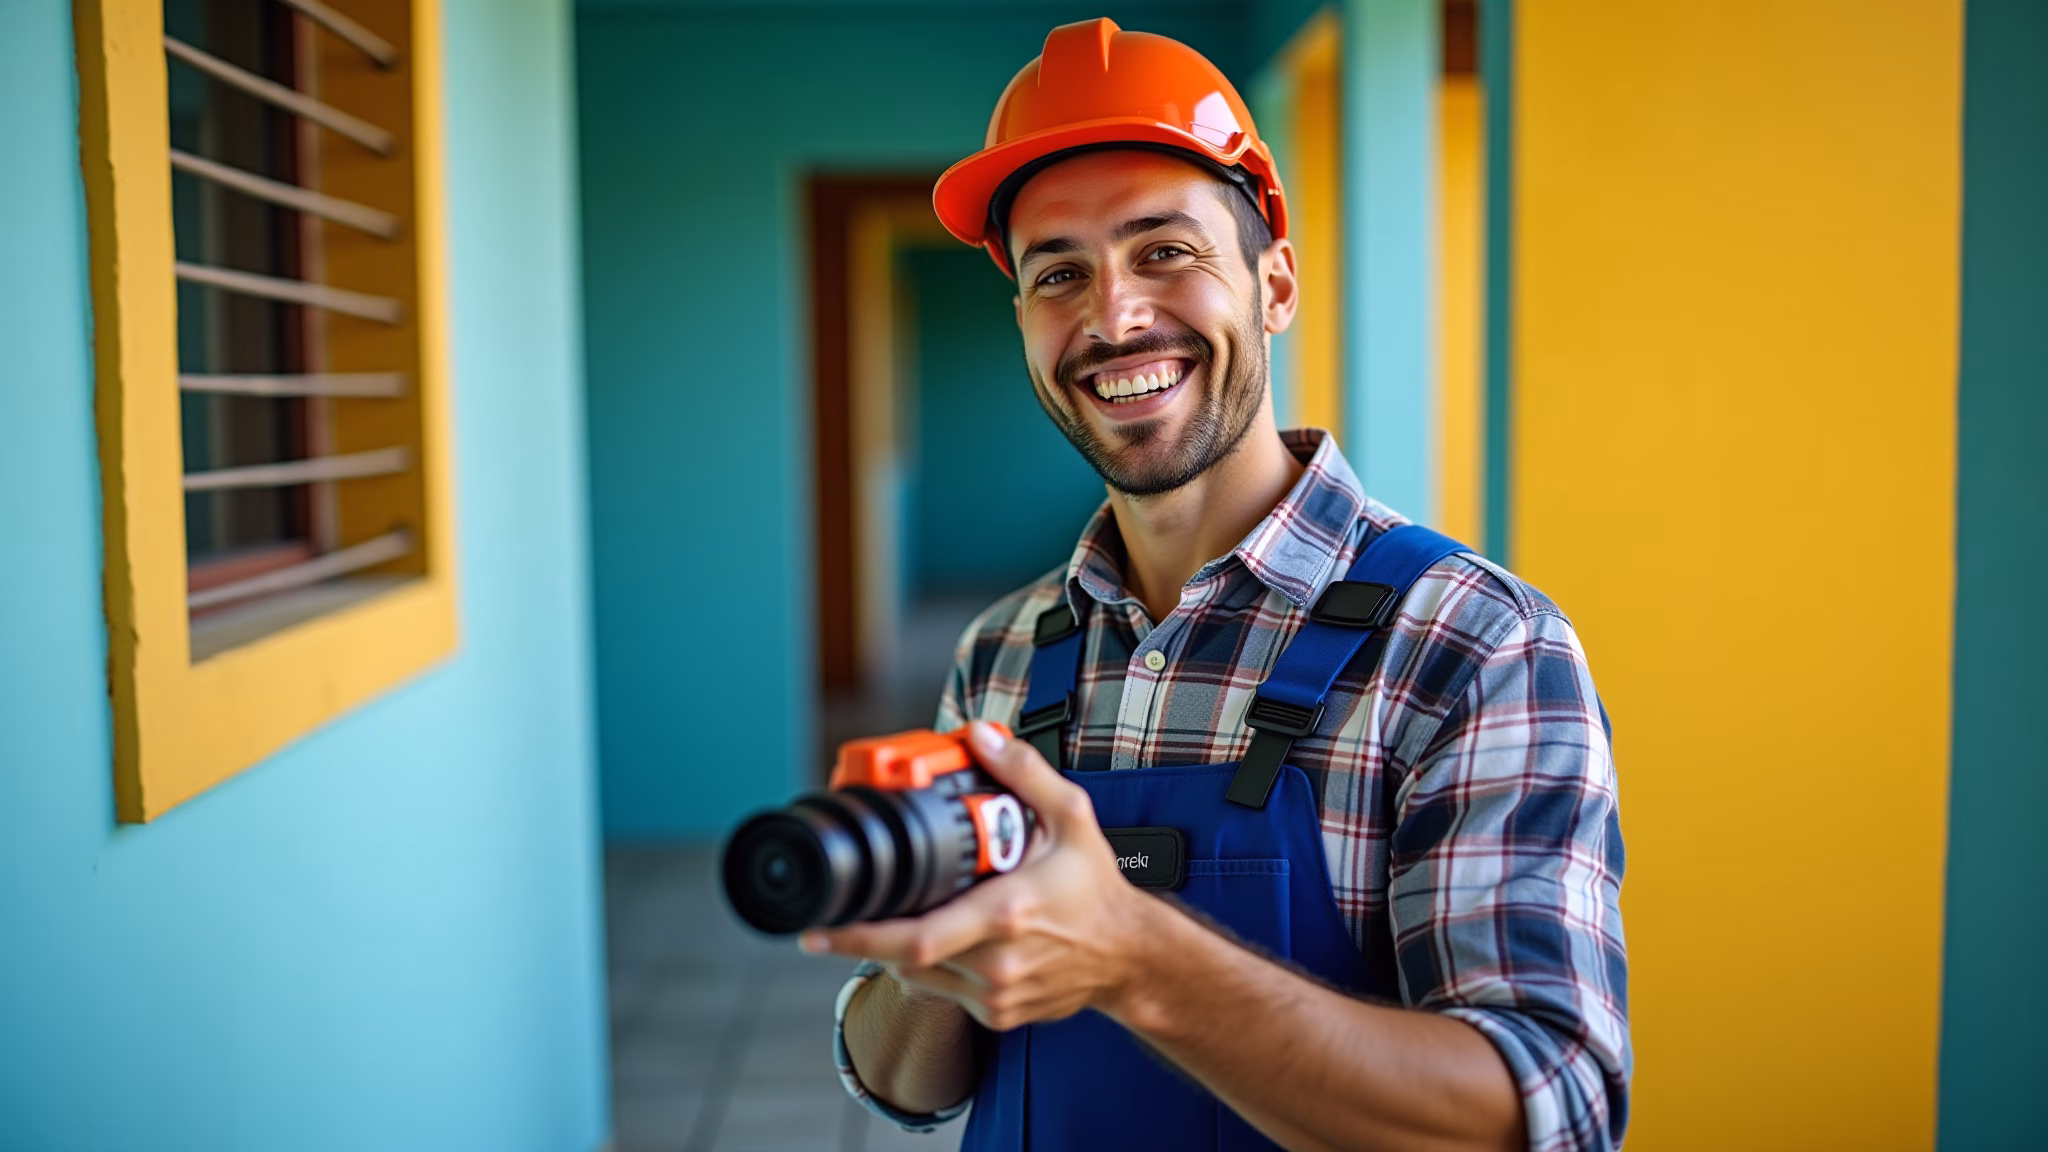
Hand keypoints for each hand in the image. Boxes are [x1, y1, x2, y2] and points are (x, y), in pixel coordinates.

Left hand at [802, 721, 1151, 1030]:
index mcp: (1007, 913)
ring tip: (888, 920)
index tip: (823, 925)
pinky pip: (942, 990)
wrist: (1129, 956)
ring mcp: (996, 994)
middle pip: (906, 958)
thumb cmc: (1097, 890)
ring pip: (919, 975)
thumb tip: (982, 736)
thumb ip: (1024, 773)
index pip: (918, 936)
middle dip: (859, 942)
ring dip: (896, 949)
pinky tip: (937, 939)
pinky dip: (928, 966)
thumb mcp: (1072, 818)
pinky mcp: (997, 1014)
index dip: (863, 936)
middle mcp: (997, 962)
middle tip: (821, 928)